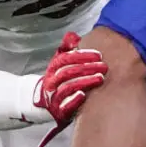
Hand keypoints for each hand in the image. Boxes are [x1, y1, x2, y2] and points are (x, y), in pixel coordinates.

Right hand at [33, 32, 107, 146]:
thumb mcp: (59, 64)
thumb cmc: (58, 81)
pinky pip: (64, 106)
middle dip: (87, 68)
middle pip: (68, 72)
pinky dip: (74, 100)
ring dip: (84, 82)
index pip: (66, 58)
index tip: (98, 55)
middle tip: (104, 66)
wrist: (42, 104)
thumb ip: (66, 49)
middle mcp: (51, 81)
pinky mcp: (58, 111)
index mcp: (53, 68)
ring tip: (100, 78)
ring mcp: (54, 96)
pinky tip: (84, 95)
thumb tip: (71, 35)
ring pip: (67, 87)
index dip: (82, 55)